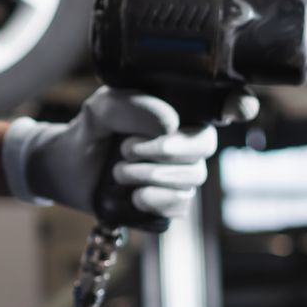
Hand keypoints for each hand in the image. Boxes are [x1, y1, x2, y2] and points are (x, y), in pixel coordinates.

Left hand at [1, 86, 248, 220]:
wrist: (66, 167)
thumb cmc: (90, 129)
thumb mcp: (100, 109)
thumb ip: (129, 106)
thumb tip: (169, 122)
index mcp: (178, 107)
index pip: (224, 101)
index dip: (240, 104)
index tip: (236, 110)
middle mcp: (185, 138)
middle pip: (206, 144)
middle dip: (171, 150)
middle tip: (128, 149)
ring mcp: (179, 172)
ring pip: (194, 177)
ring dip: (154, 176)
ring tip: (118, 171)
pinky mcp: (168, 201)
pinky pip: (182, 205)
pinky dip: (159, 201)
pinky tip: (136, 197)